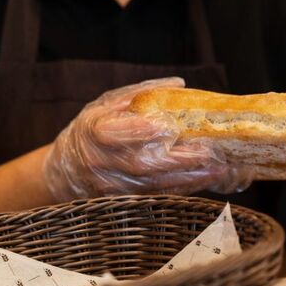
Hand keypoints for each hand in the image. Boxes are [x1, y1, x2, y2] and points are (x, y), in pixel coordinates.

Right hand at [43, 77, 251, 200]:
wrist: (68, 168)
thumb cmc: (92, 129)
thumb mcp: (106, 103)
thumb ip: (139, 94)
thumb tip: (179, 85)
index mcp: (93, 131)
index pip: (113, 133)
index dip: (139, 130)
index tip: (167, 126)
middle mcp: (101, 162)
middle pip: (141, 164)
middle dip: (179, 160)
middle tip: (209, 153)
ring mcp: (112, 186)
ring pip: (153, 186)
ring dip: (188, 178)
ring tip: (217, 169)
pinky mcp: (123, 200)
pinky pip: (156, 196)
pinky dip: (181, 188)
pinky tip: (202, 180)